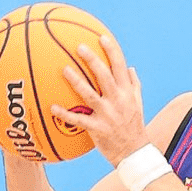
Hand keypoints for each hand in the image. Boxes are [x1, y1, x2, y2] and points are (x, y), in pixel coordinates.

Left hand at [52, 34, 147, 165]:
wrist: (134, 153)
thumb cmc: (134, 127)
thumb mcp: (139, 104)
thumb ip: (134, 85)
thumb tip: (130, 67)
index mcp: (127, 93)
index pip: (120, 67)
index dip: (112, 51)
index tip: (102, 37)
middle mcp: (118, 101)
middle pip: (104, 76)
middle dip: (92, 60)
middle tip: (79, 46)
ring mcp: (107, 115)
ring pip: (90, 94)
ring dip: (76, 81)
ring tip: (64, 69)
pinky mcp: (97, 129)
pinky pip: (78, 119)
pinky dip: (65, 114)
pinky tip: (52, 107)